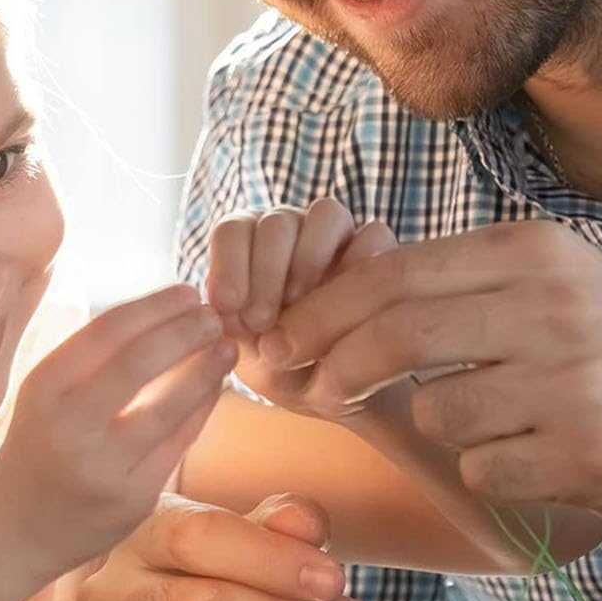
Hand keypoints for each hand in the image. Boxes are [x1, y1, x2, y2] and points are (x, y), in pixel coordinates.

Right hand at [0, 285, 237, 573]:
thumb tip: (165, 310)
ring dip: (206, 370)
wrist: (15, 527)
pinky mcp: (131, 498)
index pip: (109, 330)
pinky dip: (202, 409)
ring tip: (227, 347)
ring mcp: (102, 466)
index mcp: (45, 386)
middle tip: (215, 316)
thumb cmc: (42, 443)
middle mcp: (70, 425)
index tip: (188, 292)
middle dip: (186, 331)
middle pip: (140, 362)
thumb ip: (95, 356)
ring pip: (169, 407)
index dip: (157, 306)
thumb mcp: (49, 393)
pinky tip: (215, 388)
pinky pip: (179, 444)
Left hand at [207, 198, 409, 422]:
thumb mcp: (248, 355)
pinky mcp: (378, 250)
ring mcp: (338, 235)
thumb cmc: (279, 365)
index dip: (227, 266)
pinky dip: (358, 264)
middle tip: (260, 322)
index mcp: (250, 244)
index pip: (234, 230)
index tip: (225, 308)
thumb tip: (223, 310)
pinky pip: (374, 236)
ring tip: (300, 308)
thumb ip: (232, 328)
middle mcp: (293, 230)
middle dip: (265, 272)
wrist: (335, 386)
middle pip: (277, 222)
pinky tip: (346, 305)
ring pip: (326, 215)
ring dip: (310, 260)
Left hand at [258, 218, 601, 523]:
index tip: (285, 338)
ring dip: (437, 424)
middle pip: (398, 336)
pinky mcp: (589, 452)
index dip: (324, 311)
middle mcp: (553, 307)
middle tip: (318, 389)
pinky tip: (529, 454)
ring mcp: (575, 381)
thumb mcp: (540, 281)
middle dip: (338, 367)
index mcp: (530, 253)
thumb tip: (326, 304)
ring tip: (489, 418)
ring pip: (437, 411)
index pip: (395, 274)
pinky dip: (485, 467)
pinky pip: (480, 467)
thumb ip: (448, 286)